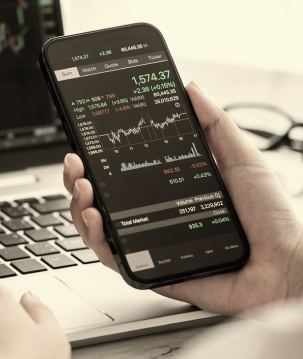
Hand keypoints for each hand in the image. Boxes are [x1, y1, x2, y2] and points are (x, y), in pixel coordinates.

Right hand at [64, 82, 302, 315]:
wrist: (286, 267)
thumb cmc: (274, 221)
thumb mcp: (242, 159)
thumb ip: (215, 124)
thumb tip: (190, 87)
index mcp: (171, 190)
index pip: (123, 173)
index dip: (99, 158)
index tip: (87, 141)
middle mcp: (154, 217)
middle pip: (101, 198)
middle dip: (78, 179)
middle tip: (76, 165)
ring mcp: (149, 244)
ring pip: (96, 227)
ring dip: (79, 205)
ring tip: (84, 189)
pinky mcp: (150, 271)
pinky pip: (111, 258)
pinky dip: (95, 239)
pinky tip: (96, 219)